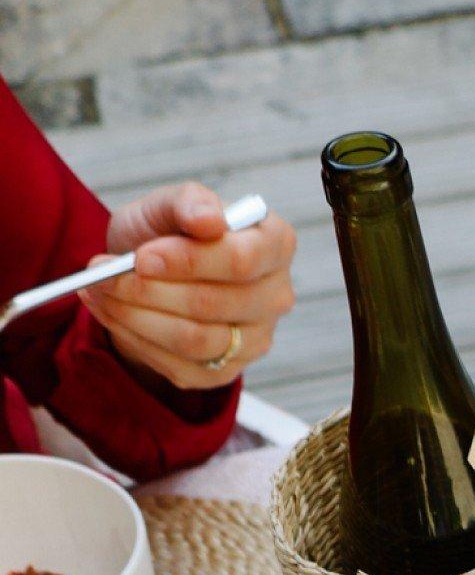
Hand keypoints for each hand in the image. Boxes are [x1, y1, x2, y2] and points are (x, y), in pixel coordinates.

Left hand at [89, 183, 296, 392]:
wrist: (150, 272)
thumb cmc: (167, 233)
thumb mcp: (169, 204)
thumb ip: (188, 203)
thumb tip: (210, 220)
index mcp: (274, 244)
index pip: (240, 261)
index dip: (188, 261)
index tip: (141, 257)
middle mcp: (275, 296)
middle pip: (213, 304)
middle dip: (149, 290)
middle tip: (102, 273)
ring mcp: (255, 339)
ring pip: (194, 339)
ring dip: (135, 315)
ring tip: (98, 290)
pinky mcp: (226, 370)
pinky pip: (178, 365)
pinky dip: (133, 337)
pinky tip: (109, 311)